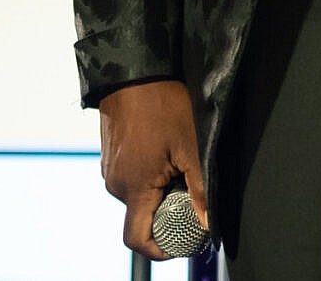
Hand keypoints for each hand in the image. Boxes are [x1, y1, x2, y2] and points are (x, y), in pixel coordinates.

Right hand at [98, 79, 204, 257]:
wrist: (134, 71)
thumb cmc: (162, 103)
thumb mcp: (191, 146)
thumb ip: (200, 190)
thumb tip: (209, 223)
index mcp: (134, 188)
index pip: (137, 240)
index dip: (160, 249)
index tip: (180, 241)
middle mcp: (117, 184)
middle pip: (142, 215)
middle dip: (166, 210)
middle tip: (188, 188)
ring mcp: (110, 169)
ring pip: (137, 195)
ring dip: (158, 189)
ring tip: (177, 163)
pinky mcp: (111, 156)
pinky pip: (130, 177)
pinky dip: (149, 175)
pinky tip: (164, 151)